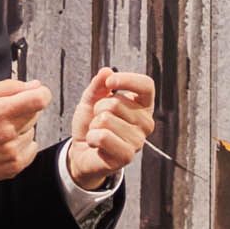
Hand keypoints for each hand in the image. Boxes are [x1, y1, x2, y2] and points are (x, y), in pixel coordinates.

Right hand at [0, 78, 49, 184]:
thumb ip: (8, 88)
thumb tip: (32, 86)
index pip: (39, 99)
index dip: (40, 93)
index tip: (35, 94)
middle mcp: (8, 133)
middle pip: (36, 114)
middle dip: (24, 110)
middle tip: (5, 115)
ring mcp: (12, 152)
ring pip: (33, 131)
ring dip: (21, 129)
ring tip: (0, 132)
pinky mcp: (14, 166)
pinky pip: (32, 148)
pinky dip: (22, 145)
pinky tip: (4, 144)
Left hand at [67, 67, 154, 188]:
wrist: (83, 152)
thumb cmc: (91, 125)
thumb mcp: (91, 99)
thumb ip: (98, 85)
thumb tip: (106, 71)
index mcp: (142, 106)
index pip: (146, 85)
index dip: (127, 80)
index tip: (110, 82)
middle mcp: (145, 123)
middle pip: (117, 103)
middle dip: (98, 109)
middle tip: (98, 120)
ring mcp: (138, 141)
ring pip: (106, 120)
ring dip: (94, 126)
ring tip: (98, 132)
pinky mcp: (127, 156)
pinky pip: (103, 137)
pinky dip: (92, 138)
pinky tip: (96, 143)